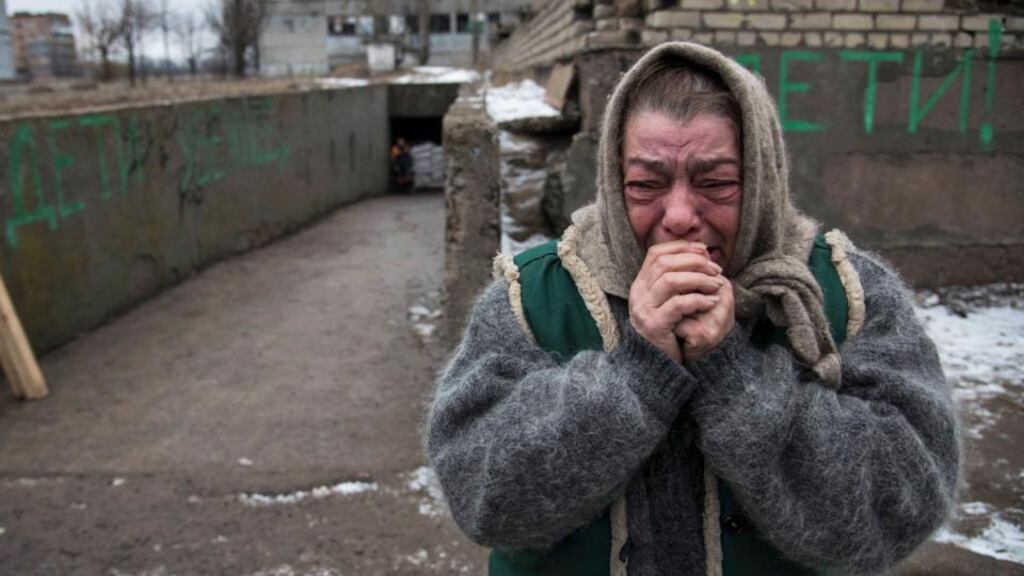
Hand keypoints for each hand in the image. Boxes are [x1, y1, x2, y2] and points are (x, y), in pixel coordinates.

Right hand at [629, 240, 725, 363]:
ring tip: (716, 285)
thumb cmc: (670, 329)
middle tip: (716, 270)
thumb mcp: (671, 300)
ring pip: (671, 281)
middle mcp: (638, 294)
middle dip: (694, 262)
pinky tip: (712, 302)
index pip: (656, 253)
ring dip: (699, 279)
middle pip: (664, 263)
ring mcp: (643, 310)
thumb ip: (680, 278)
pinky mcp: (653, 326)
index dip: (681, 247)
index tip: (705, 251)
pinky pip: (678, 305)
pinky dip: (698, 300)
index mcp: (641, 284)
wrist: (656, 364)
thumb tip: (703, 251)